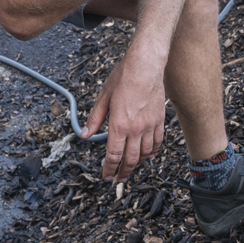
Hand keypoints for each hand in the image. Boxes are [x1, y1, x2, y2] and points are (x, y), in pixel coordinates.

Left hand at [80, 49, 166, 182]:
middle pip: (130, 160)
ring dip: (136, 164)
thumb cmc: (124, 77)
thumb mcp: (104, 97)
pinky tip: (147, 155)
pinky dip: (152, 152)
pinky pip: (157, 142)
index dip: (108, 169)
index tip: (106, 176)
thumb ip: (95, 119)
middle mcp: (136, 129)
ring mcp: (149, 125)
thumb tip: (84, 134)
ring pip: (144, 154)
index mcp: (119, 124)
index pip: (113, 156)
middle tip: (118, 179)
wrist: (146, 65)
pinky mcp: (159, 120)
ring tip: (130, 168)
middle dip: (123, 173)